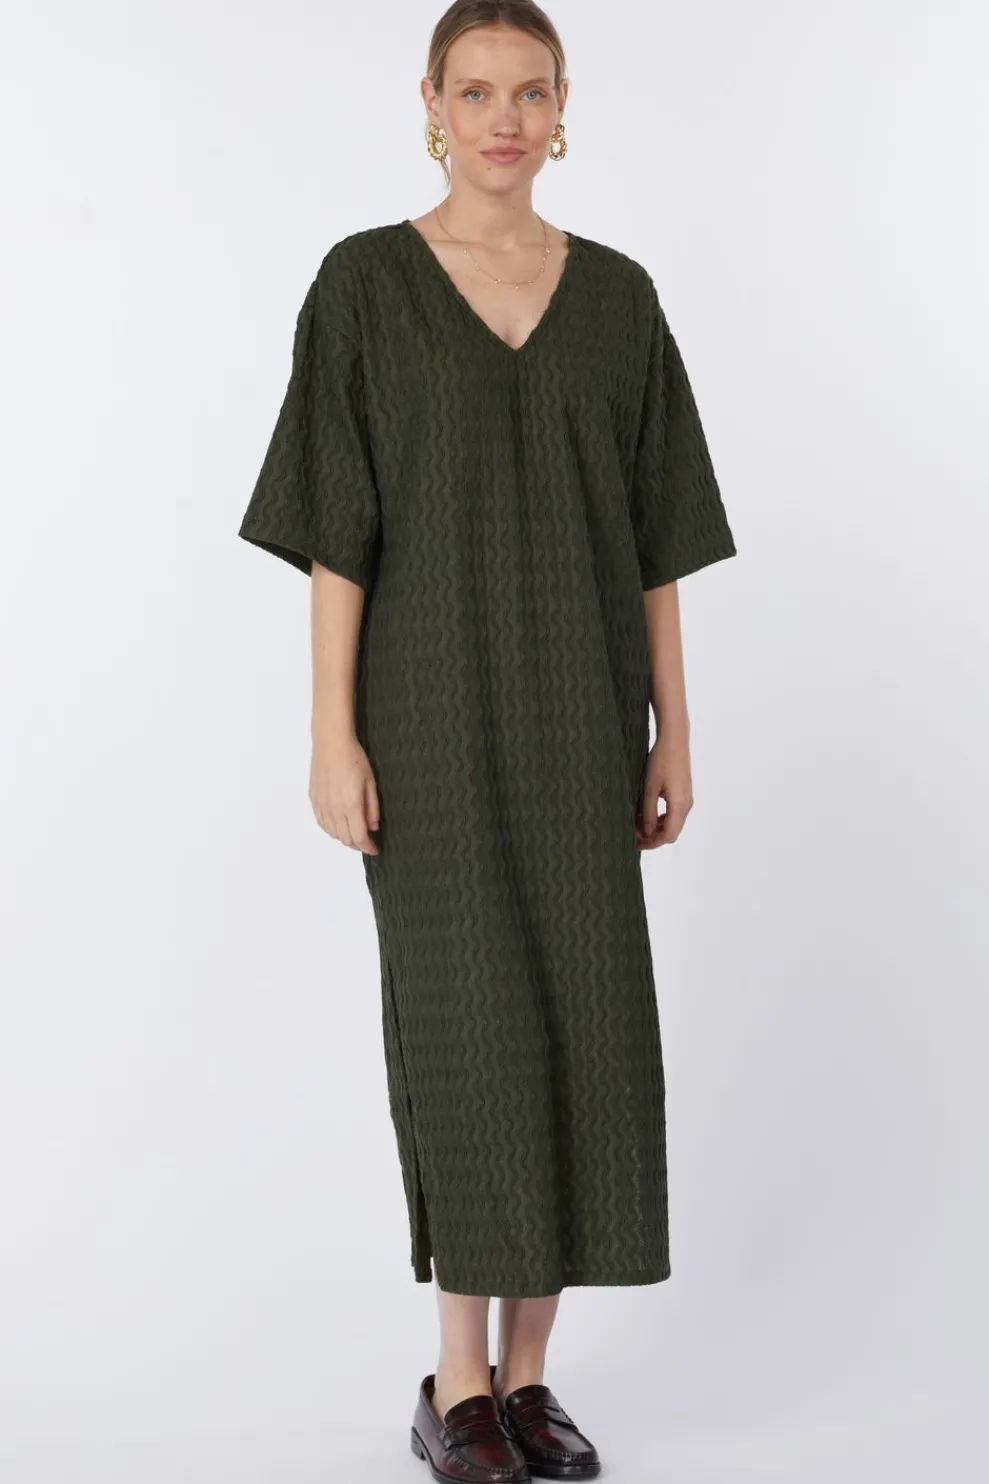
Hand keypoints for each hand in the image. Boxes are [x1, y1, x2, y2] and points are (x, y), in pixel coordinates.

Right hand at [309, 731, 380, 853]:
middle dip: (358, 845)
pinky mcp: (314, 799)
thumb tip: (373, 827)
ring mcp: (322, 805)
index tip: (375, 849)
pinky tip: (338, 827)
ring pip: (332, 833)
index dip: (368, 847)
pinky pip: (322, 823)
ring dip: (344, 838)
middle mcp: (334, 809)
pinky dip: (331, 830)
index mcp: (351, 805)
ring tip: (355, 835)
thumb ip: (372, 808)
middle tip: (367, 843)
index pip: (359, 837)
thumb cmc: (354, 758)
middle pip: (345, 838)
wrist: (331, 743)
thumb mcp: (371, 783)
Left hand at [636, 735, 692, 849]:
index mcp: (680, 805)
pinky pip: (674, 813)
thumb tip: (645, 833)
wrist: (674, 740)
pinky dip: (661, 818)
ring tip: (638, 825)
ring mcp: (687, 798)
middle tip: (634, 837)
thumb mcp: (649, 788)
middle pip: (672, 832)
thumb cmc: (661, 761)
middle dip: (654, 837)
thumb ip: (647, 812)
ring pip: (674, 823)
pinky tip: (647, 814)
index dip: (652, 843)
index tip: (636, 844)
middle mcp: (687, 804)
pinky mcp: (684, 793)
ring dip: (657, 828)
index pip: (669, 835)